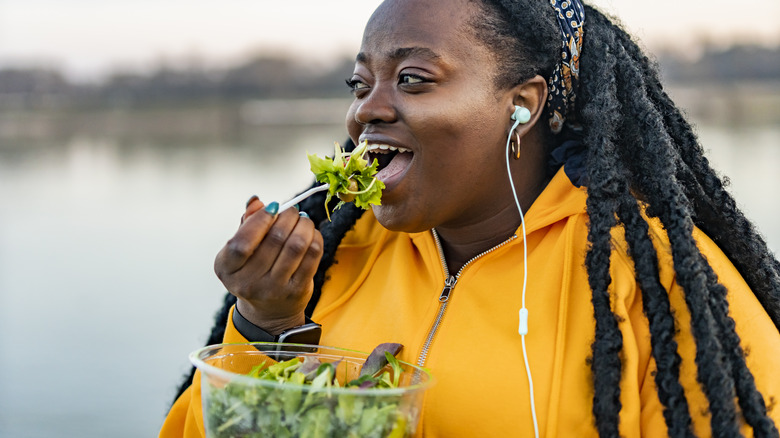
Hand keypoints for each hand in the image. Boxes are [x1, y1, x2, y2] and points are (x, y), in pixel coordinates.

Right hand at [214, 197, 323, 334]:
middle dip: (287, 217)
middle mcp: (248, 283)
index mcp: (227, 269)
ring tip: (303, 219)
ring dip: (303, 225)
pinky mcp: (297, 291)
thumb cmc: (254, 271)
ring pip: (296, 245)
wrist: (270, 312)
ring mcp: (274, 289)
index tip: (273, 207)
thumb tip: (256, 201)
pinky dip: (314, 238)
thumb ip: (246, 224)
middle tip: (292, 210)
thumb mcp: (242, 251)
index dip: (259, 220)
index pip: (241, 243)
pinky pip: (312, 256)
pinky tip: (311, 233)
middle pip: (274, 240)